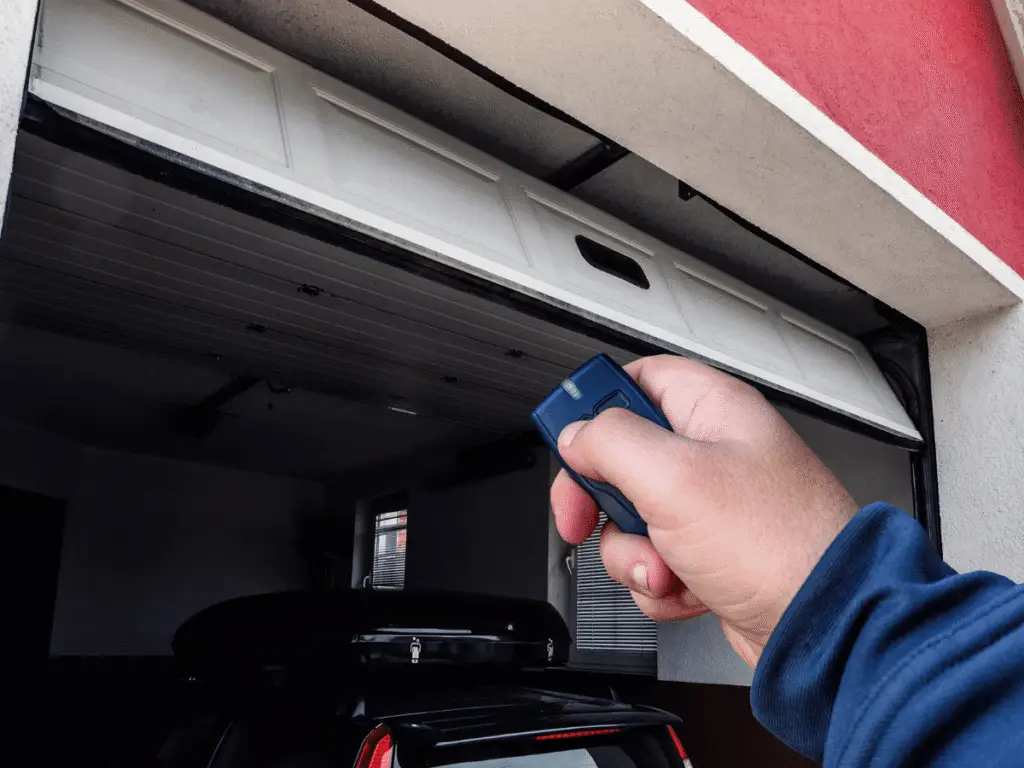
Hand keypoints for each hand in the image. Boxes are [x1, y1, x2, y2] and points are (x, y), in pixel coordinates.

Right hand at [550, 355, 857, 666]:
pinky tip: (689, 589)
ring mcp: (709, 509)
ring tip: (667, 566)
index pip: (635, 381)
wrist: (823, 626)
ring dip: (633, 553)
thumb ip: (610, 442)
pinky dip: (659, 583)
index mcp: (710, 410)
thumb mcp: (674, 476)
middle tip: (589, 515)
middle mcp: (710, 454)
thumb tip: (576, 436)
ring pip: (629, 519)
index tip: (569, 440)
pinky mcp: (708, 555)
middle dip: (603, 500)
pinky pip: (652, 561)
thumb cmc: (778, 544)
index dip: (594, 407)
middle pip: (619, 458)